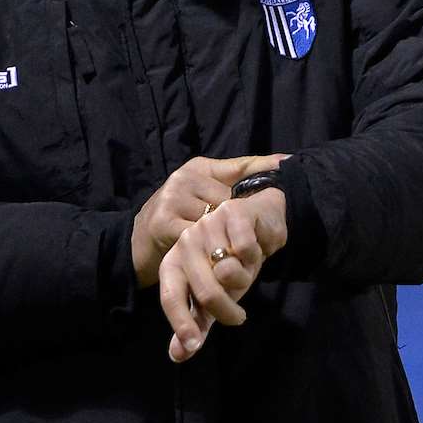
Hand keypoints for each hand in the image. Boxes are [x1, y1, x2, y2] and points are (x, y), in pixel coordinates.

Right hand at [131, 154, 286, 288]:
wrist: (135, 242)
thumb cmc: (175, 219)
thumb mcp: (199, 195)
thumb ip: (228, 186)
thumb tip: (274, 167)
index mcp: (197, 168)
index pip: (238, 166)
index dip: (263, 167)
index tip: (287, 163)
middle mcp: (184, 178)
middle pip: (229, 200)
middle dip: (241, 219)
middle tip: (251, 237)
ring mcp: (173, 199)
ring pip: (216, 220)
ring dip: (227, 238)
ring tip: (234, 251)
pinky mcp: (165, 223)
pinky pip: (200, 239)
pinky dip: (210, 251)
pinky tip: (215, 258)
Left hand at [159, 186, 286, 362]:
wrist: (260, 224)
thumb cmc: (233, 262)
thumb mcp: (216, 295)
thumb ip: (197, 323)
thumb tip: (178, 355)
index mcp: (175, 262)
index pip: (170, 295)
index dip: (180, 321)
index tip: (193, 345)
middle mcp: (186, 241)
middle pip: (205, 291)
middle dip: (227, 310)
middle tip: (238, 316)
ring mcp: (207, 225)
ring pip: (230, 272)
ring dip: (247, 277)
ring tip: (247, 268)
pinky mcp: (231, 213)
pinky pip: (246, 250)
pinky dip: (256, 255)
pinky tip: (255, 246)